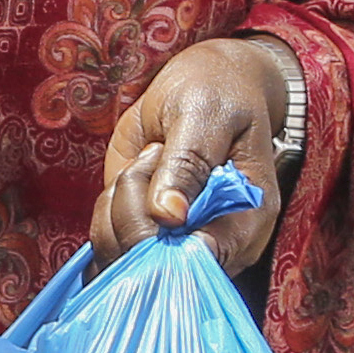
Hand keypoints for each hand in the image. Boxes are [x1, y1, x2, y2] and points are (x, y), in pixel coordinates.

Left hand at [91, 35, 294, 275]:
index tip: (159, 196)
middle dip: (137, 207)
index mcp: (247, 222)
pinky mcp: (140, 231)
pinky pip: (105, 239)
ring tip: (151, 159)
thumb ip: (189, 163)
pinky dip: (106, 204)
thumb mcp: (206, 115)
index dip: (168, 244)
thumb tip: (168, 216)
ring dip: (120, 201)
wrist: (203, 87)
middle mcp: (211, 243)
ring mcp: (174, 241)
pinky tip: (133, 172)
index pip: (203, 263)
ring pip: (121, 253)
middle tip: (156, 154)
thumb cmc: (216, 96)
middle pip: (154, 265)